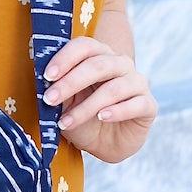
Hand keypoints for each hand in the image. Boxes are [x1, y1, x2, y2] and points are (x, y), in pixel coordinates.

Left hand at [43, 37, 156, 162]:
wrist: (104, 145)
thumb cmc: (83, 117)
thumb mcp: (65, 103)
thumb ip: (57, 88)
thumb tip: (42, 80)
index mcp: (99, 56)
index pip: (85, 46)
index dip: (65, 58)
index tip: (47, 76)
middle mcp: (120, 65)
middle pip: (98, 65)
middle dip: (70, 82)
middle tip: (49, 99)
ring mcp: (137, 83)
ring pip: (114, 88)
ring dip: (86, 106)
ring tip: (66, 121)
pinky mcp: (149, 105)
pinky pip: (135, 104)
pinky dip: (117, 111)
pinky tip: (103, 117)